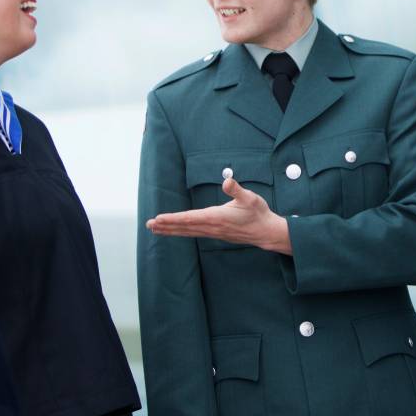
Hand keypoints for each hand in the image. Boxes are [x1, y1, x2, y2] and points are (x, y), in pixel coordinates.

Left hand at [146, 178, 292, 254]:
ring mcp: (213, 233)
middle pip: (185, 227)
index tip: (159, 218)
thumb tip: (227, 180)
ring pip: (188, 232)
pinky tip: (175, 231)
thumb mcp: (250, 198)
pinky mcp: (216, 234)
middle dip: (166, 225)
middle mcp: (212, 227)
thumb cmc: (258, 213)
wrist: (266, 232)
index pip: (190, 218)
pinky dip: (182, 232)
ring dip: (171, 230)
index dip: (173, 218)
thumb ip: (236, 189)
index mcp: (217, 217)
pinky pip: (194, 234)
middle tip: (149, 224)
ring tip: (155, 229)